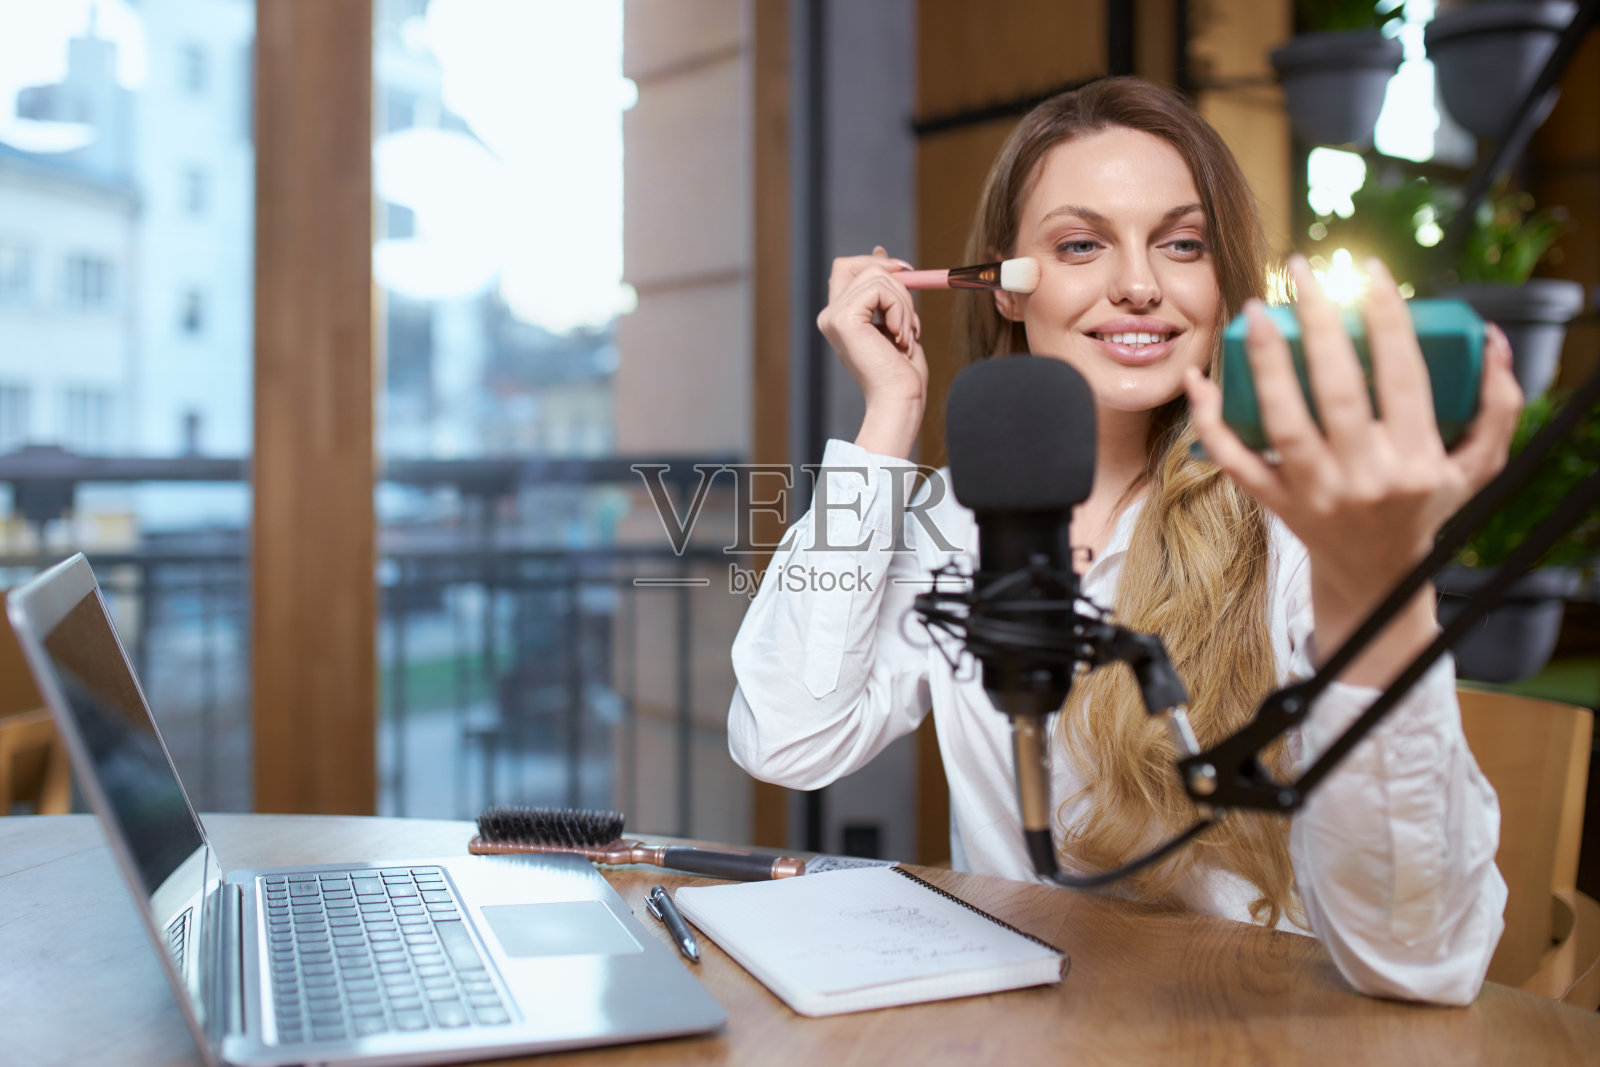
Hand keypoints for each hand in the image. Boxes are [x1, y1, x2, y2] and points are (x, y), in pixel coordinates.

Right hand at [816, 247, 927, 457]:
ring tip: (908, 335)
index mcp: (839, 317)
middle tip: (912, 316)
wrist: (900, 401)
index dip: (877, 263)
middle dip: (898, 282)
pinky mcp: (844, 319)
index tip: (906, 274)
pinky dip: (901, 308)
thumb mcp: (895, 320)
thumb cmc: (902, 373)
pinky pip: (880, 290)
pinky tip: (900, 336)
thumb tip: (881, 253)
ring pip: (877, 276)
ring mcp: (833, 317)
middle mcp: (830, 315)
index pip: (847, 267)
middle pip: (862, 265)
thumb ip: (886, 291)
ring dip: (905, 303)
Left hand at [1184, 255, 1521, 683]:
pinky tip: (1199, 380)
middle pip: (1337, 390)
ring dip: (1267, 363)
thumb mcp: (1475, 467)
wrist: (1376, 580)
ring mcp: (1314, 492)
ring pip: (1284, 421)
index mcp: (1416, 460)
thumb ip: (1496, 405)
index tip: (1369, 270)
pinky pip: (1236, 460)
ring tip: (1258, 310)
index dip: (1387, 318)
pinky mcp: (1275, 504)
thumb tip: (1491, 340)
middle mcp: (1364, 476)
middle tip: (1303, 270)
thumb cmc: (1423, 508)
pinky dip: (1210, 422)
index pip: (1401, 376)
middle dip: (1320, 323)